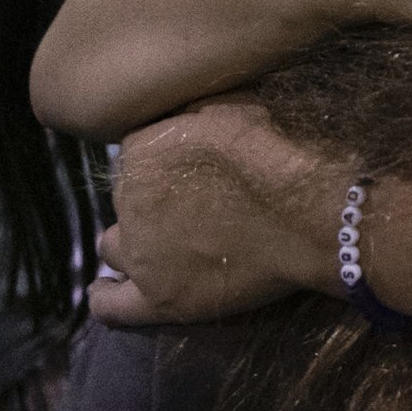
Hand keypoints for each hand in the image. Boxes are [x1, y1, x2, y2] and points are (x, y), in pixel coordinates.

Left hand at [91, 94, 339, 324]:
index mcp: (143, 151)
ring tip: (156, 243)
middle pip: (126, 200)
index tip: (187, 165)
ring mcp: (140, 253)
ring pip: (113, 246)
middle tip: (187, 203)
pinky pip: (109, 305)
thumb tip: (182, 107)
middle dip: (150, 199)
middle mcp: (128, 201)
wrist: (309, 214)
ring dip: (131, 241)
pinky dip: (103, 296)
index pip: (136, 154)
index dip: (163, 160)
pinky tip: (105, 289)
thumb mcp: (236, 105)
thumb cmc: (280, 155)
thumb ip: (195, 108)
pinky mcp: (158, 298)